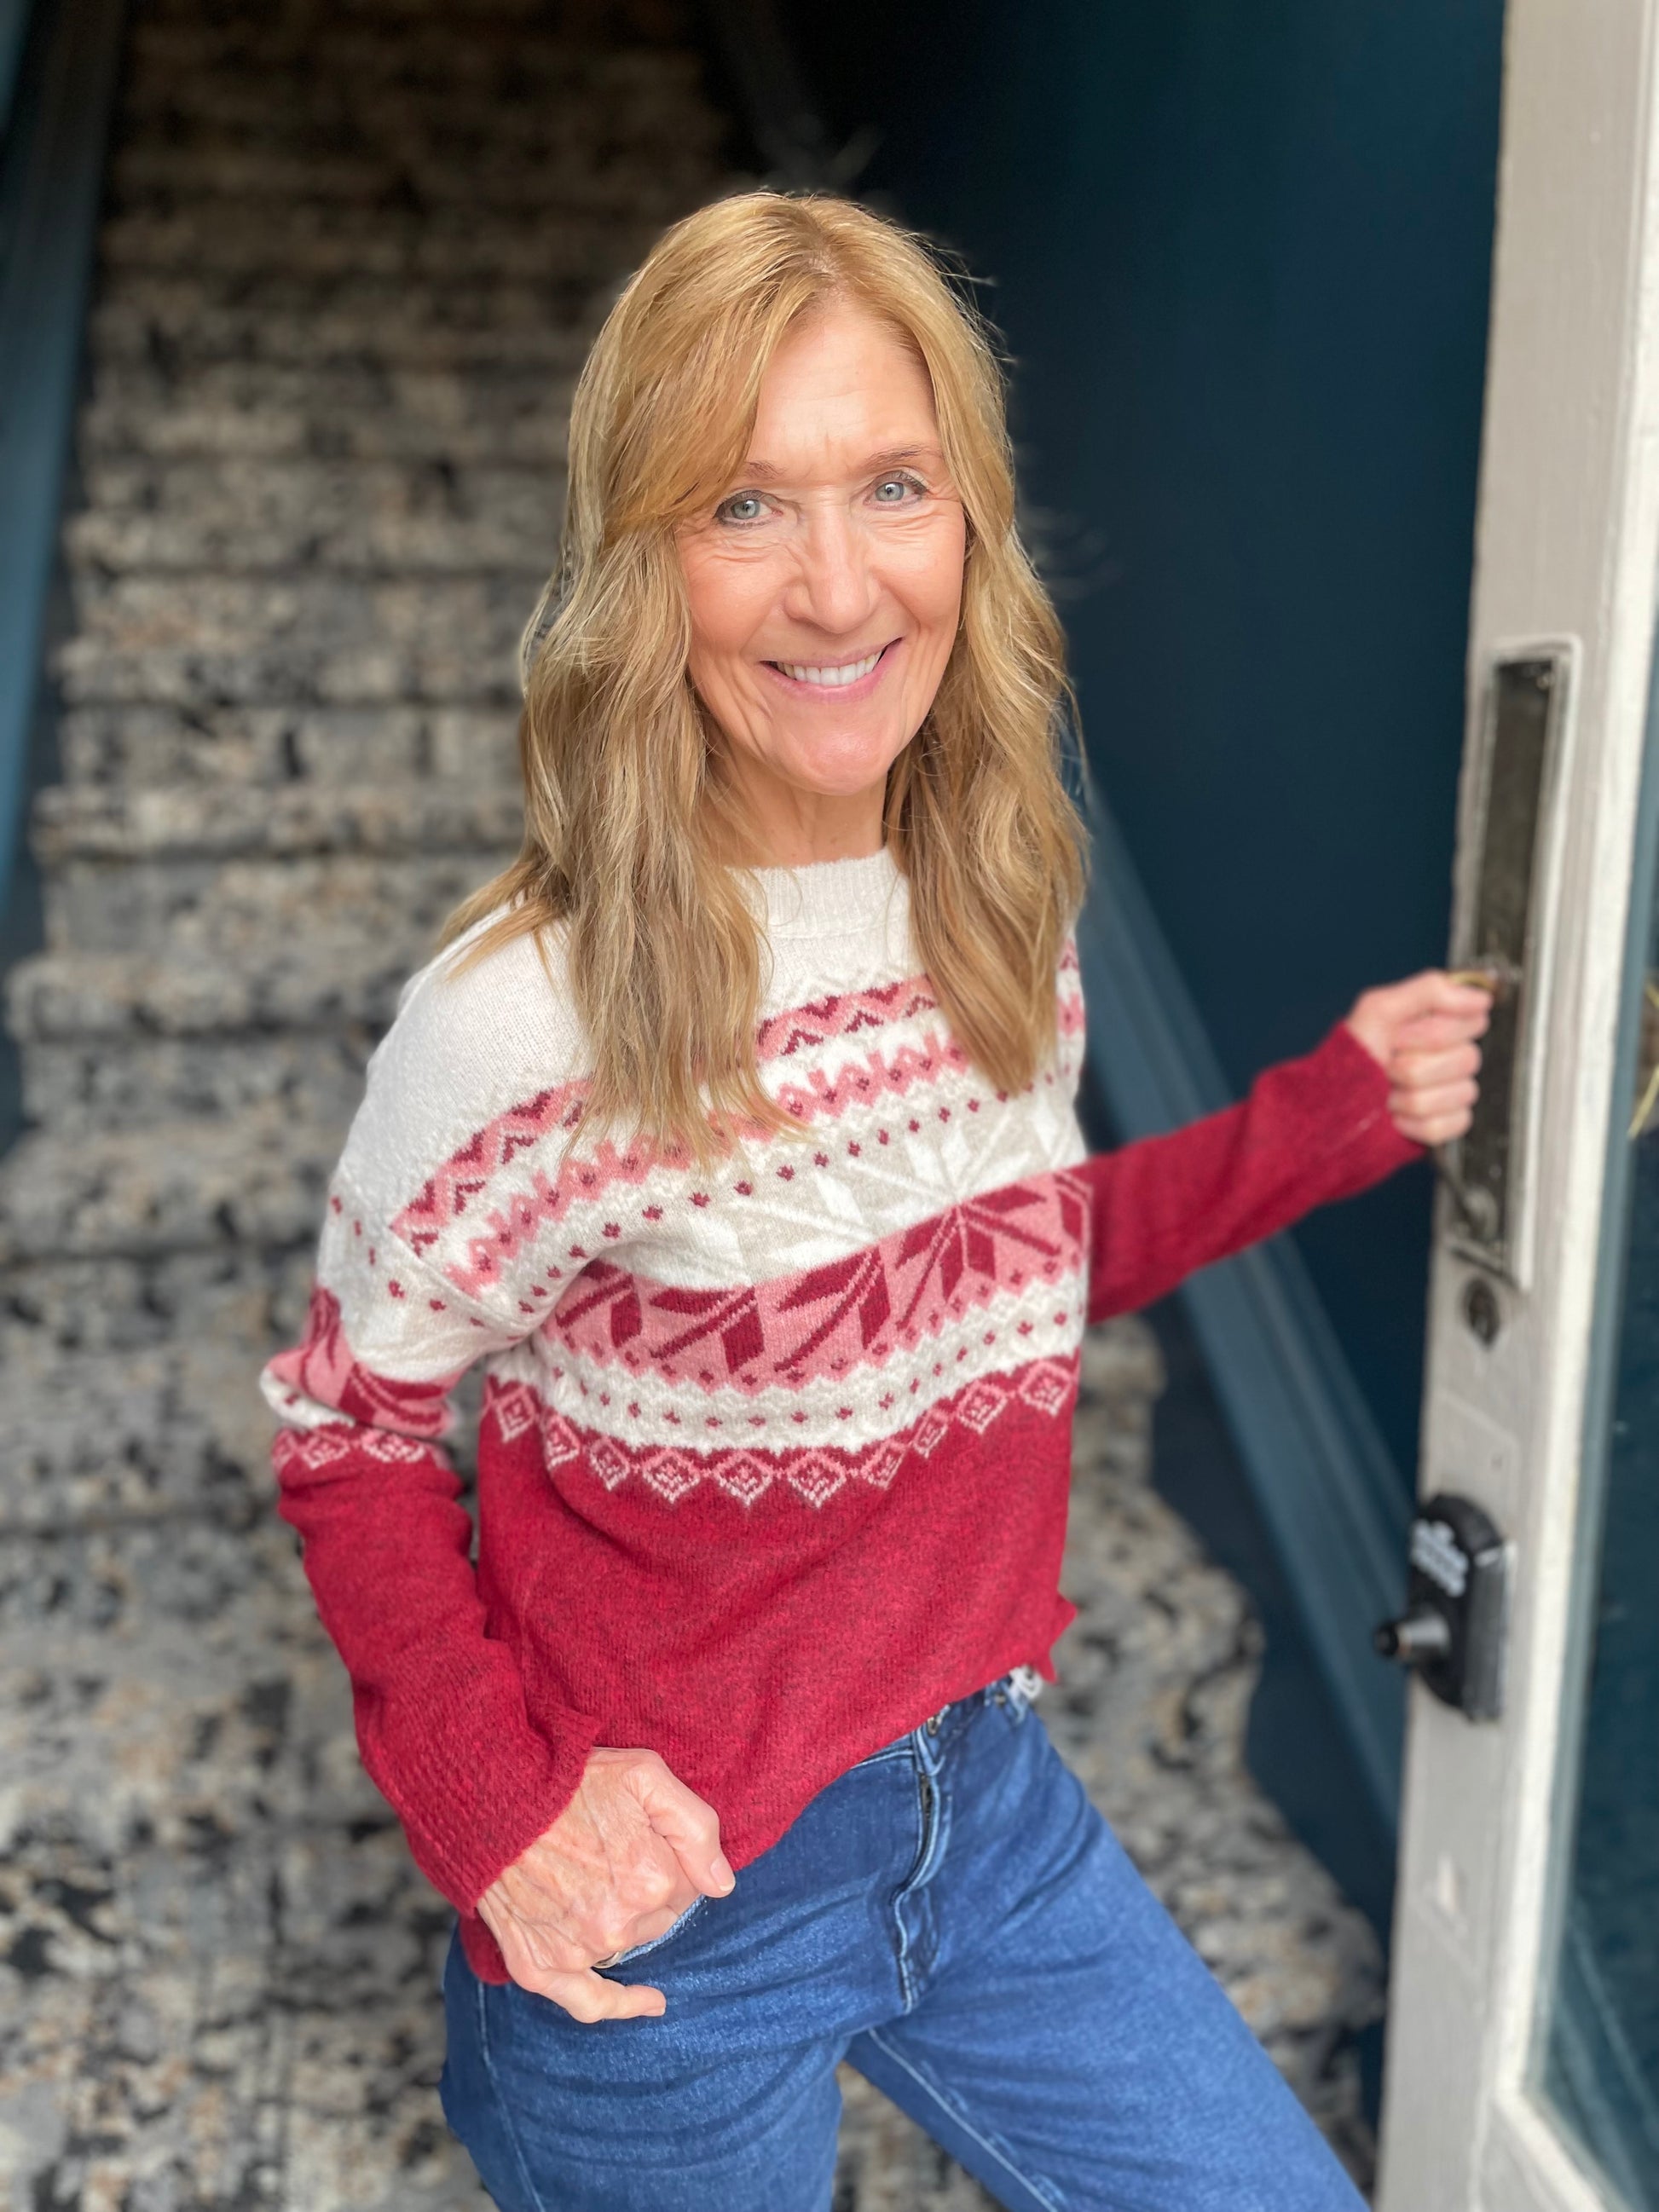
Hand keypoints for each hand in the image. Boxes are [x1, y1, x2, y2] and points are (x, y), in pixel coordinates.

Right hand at [476, 1747, 733, 2022]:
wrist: (491, 1797)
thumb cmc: (570, 1780)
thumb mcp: (645, 1773)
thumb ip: (696, 1825)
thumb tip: (723, 1884)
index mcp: (653, 1877)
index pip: (691, 1884)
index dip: (673, 1857)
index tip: (647, 1835)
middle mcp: (620, 1923)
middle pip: (660, 1918)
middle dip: (650, 1890)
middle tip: (615, 1851)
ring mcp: (579, 1950)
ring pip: (628, 1944)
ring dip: (625, 1922)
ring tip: (597, 1880)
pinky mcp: (539, 1966)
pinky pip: (590, 2003)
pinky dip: (622, 2003)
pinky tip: (652, 2002)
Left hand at [1345, 971, 1492, 1145]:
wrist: (1329, 1108)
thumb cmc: (1348, 1058)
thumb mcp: (1379, 1010)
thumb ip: (1430, 991)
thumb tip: (1481, 997)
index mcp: (1437, 1025)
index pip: (1473, 1021)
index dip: (1435, 1031)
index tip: (1401, 1036)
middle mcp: (1448, 1056)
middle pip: (1467, 1059)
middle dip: (1415, 1065)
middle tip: (1388, 1066)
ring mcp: (1449, 1091)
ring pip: (1460, 1093)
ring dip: (1413, 1096)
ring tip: (1388, 1094)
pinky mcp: (1446, 1124)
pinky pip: (1453, 1123)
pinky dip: (1418, 1123)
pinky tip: (1397, 1118)